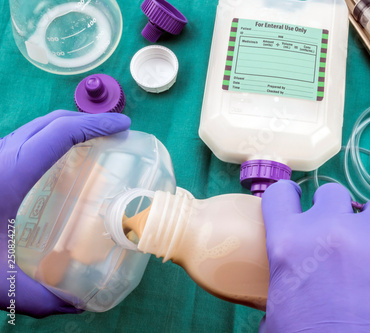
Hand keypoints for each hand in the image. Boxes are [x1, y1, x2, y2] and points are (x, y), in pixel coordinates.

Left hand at [0, 110, 130, 317]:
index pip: (60, 133)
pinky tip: (59, 166)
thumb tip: (76, 306)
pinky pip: (26, 142)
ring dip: (69, 129)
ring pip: (37, 129)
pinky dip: (51, 142)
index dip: (96, 125)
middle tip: (115, 135)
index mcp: (9, 173)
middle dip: (87, 121)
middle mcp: (1, 156)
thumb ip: (37, 297)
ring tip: (94, 146)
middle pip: (51, 122)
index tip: (124, 128)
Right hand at [260, 180, 369, 332]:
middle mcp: (331, 231)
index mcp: (289, 243)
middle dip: (336, 211)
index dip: (288, 199)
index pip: (280, 195)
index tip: (297, 205)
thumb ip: (283, 281)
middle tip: (340, 237)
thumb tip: (291, 281)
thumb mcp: (278, 312)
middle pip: (333, 193)